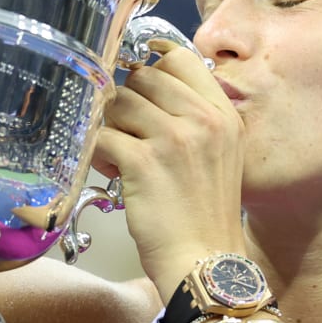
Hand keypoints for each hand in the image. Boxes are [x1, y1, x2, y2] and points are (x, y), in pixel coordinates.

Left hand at [91, 44, 246, 302]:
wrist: (206, 263)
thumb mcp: (220, 155)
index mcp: (223, 114)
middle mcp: (202, 118)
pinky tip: (112, 173)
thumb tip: (146, 92)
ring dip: (110, 126)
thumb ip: (193, 119)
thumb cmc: (207, 215)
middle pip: (143, 76)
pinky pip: (103, 136)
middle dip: (125, 100)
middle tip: (126, 131)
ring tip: (119, 156)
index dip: (151, 60)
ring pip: (118, 103)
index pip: (180, 59)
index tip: (134, 71)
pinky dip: (99, 152)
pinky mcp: (143, 161)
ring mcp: (173, 137)